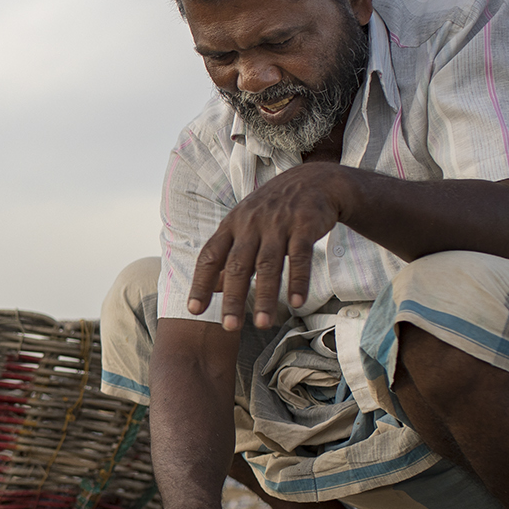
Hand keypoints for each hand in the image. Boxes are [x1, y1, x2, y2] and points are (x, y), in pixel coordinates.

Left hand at [189, 163, 350, 330]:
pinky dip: (298, 281)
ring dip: (264, 297)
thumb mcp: (246, 224)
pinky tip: (296, 303)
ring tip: (261, 324)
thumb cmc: (274, 209)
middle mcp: (251, 224)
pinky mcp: (304, 225)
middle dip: (232, 298)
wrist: (315, 181)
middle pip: (237, 266)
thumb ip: (229, 253)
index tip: (194, 310)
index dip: (200, 284)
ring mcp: (278, 223)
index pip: (210, 256)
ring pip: (267, 265)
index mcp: (232, 224)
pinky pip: (299, 257)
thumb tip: (212, 286)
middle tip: (229, 327)